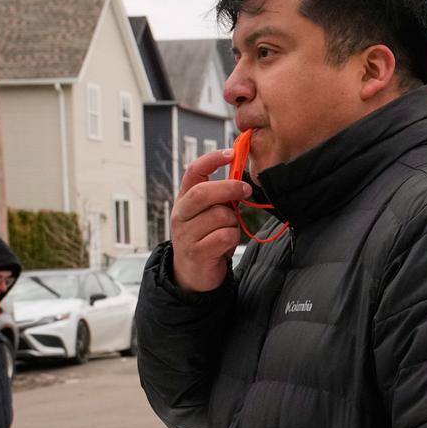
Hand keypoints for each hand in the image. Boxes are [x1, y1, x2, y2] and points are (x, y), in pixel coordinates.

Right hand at [171, 146, 248, 292]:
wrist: (193, 274)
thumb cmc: (206, 238)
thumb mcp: (210, 214)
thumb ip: (220, 198)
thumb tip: (241, 180)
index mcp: (184, 199)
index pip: (193, 171)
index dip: (211, 159)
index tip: (231, 153)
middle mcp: (181, 214)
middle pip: (203, 192)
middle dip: (228, 188)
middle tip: (245, 190)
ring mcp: (185, 234)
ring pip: (219, 216)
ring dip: (232, 222)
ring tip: (228, 230)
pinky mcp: (196, 252)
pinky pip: (224, 237)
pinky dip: (232, 238)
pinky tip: (226, 244)